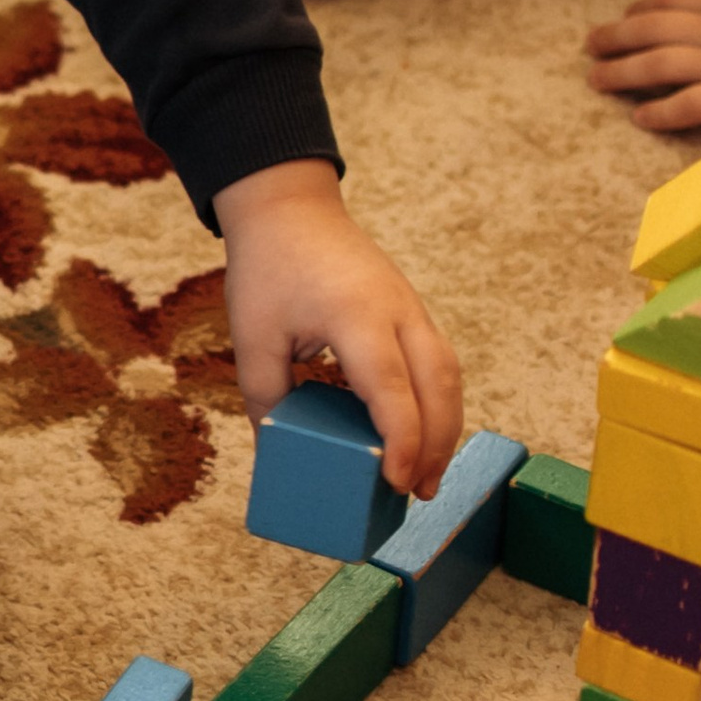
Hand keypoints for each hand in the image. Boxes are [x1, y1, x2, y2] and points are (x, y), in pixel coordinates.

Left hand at [213, 160, 461, 498]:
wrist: (289, 207)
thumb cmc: (268, 268)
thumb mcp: (253, 337)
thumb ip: (266, 398)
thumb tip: (279, 454)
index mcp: (356, 315)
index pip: (392, 388)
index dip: (400, 440)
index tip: (395, 481)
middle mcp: (397, 310)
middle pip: (438, 385)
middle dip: (435, 445)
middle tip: (418, 493)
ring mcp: (411, 307)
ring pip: (448, 374)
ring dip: (445, 427)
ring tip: (426, 476)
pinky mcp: (411, 310)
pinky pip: (439, 362)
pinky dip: (439, 402)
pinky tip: (423, 435)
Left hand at [582, 0, 700, 133]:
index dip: (647, 6)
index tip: (628, 11)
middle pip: (653, 28)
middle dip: (618, 36)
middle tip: (590, 43)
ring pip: (657, 65)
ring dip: (621, 71)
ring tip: (594, 79)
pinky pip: (688, 106)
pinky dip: (660, 113)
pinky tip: (639, 119)